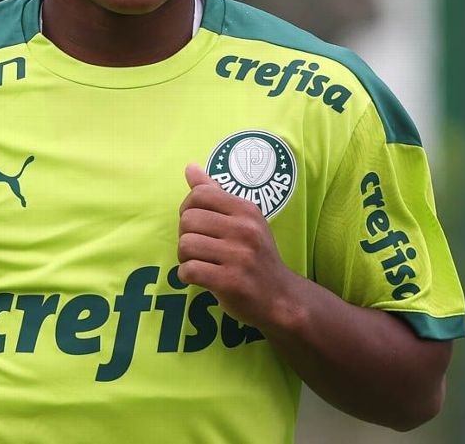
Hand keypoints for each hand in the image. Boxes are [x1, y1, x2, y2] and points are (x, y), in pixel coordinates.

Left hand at [177, 163, 298, 329]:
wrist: (280, 297)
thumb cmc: (257, 255)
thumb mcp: (244, 220)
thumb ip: (215, 194)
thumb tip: (190, 167)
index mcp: (246, 210)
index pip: (199, 194)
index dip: (187, 209)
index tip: (196, 225)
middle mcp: (244, 229)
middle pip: (188, 220)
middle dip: (185, 236)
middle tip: (199, 248)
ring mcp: (239, 256)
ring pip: (185, 245)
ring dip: (185, 257)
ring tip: (199, 262)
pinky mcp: (230, 281)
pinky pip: (189, 270)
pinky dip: (186, 276)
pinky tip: (198, 277)